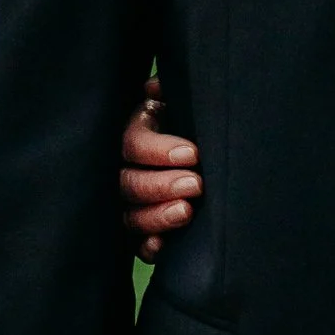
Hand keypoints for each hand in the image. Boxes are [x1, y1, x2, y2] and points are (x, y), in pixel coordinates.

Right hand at [122, 75, 199, 261]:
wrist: (208, 153)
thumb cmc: (194, 123)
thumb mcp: (183, 102)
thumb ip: (171, 93)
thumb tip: (156, 88)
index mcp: (135, 134)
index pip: (133, 144)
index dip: (158, 150)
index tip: (192, 154)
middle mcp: (126, 169)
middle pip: (128, 183)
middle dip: (161, 185)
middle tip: (196, 184)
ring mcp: (131, 203)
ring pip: (129, 215)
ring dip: (155, 216)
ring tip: (187, 211)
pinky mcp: (141, 231)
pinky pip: (136, 244)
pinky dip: (148, 246)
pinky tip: (162, 245)